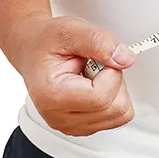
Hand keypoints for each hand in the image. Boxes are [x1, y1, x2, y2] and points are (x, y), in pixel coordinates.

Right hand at [7, 14, 136, 136]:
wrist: (32, 50)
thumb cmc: (46, 42)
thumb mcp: (70, 30)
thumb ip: (99, 42)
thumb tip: (125, 59)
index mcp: (52, 96)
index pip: (102, 97)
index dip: (112, 72)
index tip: (99, 58)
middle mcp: (60, 117)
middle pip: (116, 109)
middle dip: (114, 81)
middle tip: (93, 66)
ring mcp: (71, 126)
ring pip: (120, 115)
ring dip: (114, 90)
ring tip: (91, 75)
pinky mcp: (83, 127)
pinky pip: (117, 117)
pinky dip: (112, 99)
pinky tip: (92, 85)